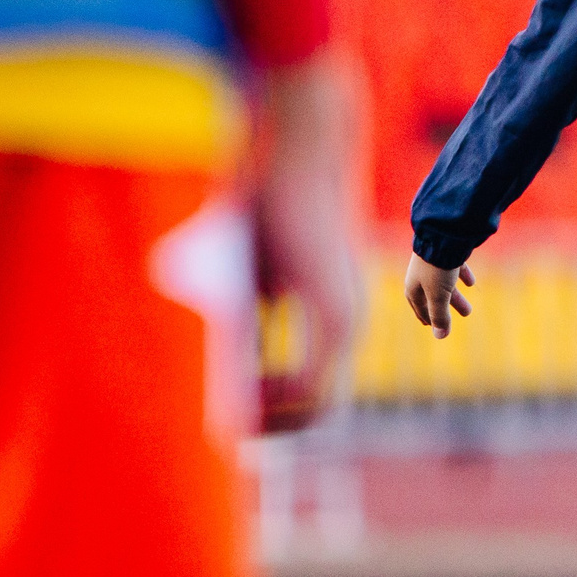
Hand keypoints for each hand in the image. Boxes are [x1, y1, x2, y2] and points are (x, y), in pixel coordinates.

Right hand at [252, 59, 358, 433]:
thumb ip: (250, 311)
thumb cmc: (271, 195)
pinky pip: (308, 385)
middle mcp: (347, 322)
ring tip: (235, 417)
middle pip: (318, 408)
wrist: (299, 146)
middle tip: (234, 431)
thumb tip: (230, 346)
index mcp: (332, 313)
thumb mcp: (256, 269)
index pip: (316, 391)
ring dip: (273, 419)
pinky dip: (275, 402)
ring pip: (316, 404)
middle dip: (275, 427)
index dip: (279, 414)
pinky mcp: (329, 310)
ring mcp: (343, 319)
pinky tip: (245, 397)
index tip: (240, 419)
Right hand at [403, 256, 473, 338]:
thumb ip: (440, 316)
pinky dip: (462, 277)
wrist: (442, 235)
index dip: (428, 319)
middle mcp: (421, 276)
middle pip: (434, 298)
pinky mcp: (445, 253)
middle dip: (446, 311)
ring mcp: (433, 264)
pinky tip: (471, 283)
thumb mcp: (438, 296)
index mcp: (413, 287)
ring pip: (445, 286)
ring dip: (456, 298)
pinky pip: (454, 268)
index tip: (435, 328)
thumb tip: (440, 337)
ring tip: (468, 311)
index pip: (419, 309)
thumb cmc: (436, 268)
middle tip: (459, 318)